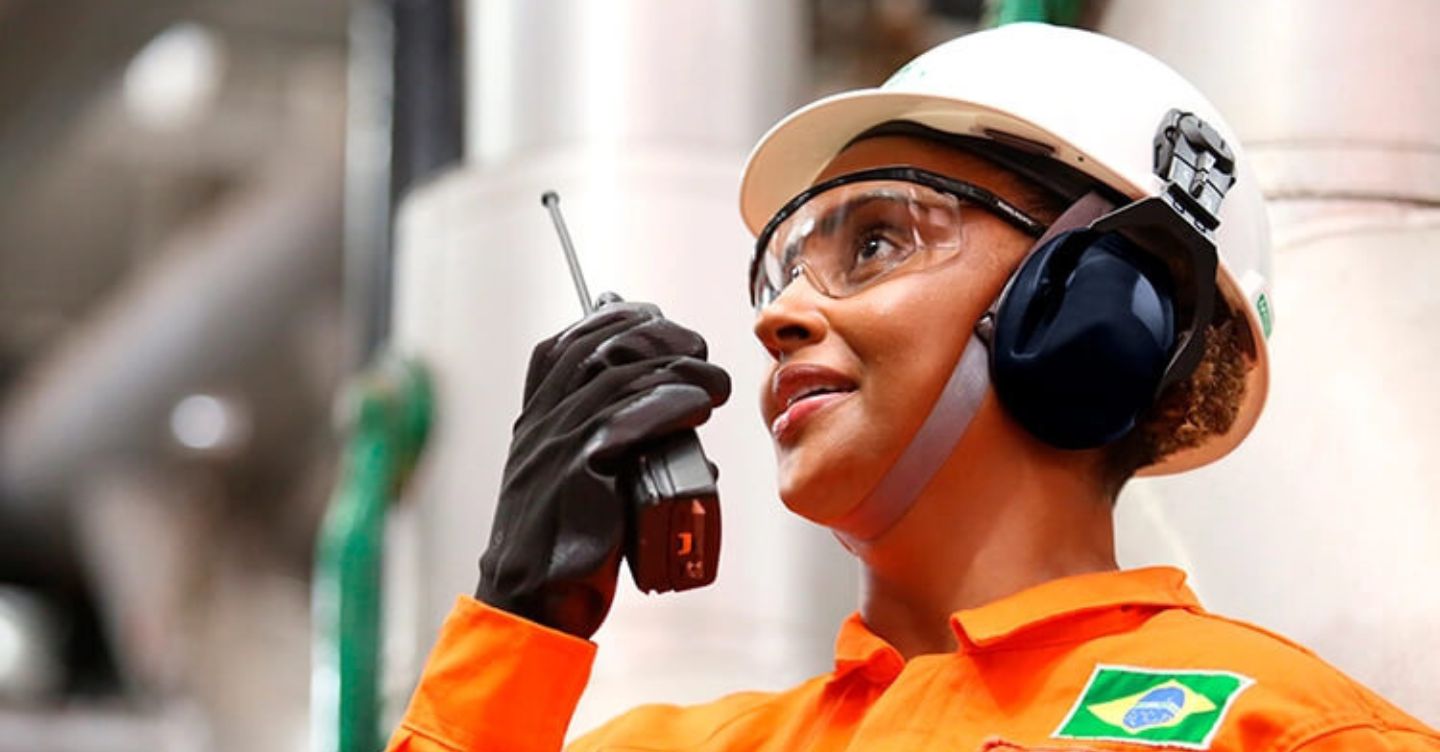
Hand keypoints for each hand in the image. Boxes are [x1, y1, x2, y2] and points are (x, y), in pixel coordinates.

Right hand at [475, 297, 730, 638]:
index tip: (659, 319)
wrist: (533, 602)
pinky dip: (665, 406)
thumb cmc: (568, 543)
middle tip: (700, 351)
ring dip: (677, 370)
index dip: (613, 319)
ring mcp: (554, 447)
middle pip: (595, 348)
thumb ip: (615, 440)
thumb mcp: (582, 479)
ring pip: (616, 380)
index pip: (566, 344)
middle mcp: (540, 425)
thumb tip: (682, 407)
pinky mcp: (576, 475)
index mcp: (536, 420)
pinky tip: (695, 405)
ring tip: (715, 383)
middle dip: (656, 336)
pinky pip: (621, 423)